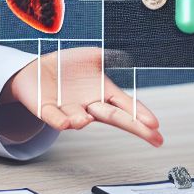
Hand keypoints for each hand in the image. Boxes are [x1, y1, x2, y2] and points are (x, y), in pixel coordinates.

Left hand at [8, 46, 163, 146]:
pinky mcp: (47, 109)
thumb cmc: (69, 66)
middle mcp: (90, 106)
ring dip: (82, 120)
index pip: (127, 106)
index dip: (141, 115)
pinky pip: (54, 117)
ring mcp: (69, 110)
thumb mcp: (93, 56)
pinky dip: (60, 120)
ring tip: (84, 120)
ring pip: (79, 118)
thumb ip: (110, 57)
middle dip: (135, 127)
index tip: (155, 125)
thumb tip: (126, 57)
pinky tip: (67, 123)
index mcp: (104, 93)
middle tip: (153, 137)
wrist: (37, 70)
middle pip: (115, 117)